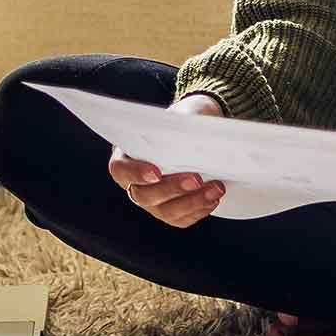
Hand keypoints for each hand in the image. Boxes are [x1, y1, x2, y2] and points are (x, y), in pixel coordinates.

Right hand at [108, 93, 227, 227]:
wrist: (194, 134)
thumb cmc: (180, 123)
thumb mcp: (177, 117)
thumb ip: (176, 125)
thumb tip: (190, 133)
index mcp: (126, 157)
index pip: (121, 169)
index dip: (136, 173)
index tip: (156, 172)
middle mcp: (134, 184)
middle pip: (145, 195)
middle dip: (172, 188)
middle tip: (196, 178)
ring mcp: (152, 202)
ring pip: (166, 211)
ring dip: (192, 202)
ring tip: (215, 189)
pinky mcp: (170, 213)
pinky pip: (181, 219)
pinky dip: (198, 210)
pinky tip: (213, 198)